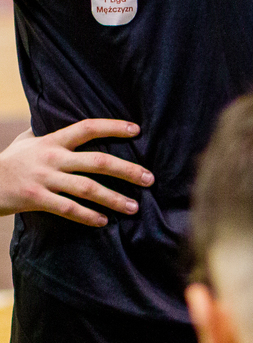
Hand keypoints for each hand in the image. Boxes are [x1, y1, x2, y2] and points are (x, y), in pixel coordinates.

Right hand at [0, 119, 152, 226]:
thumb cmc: (8, 162)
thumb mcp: (26, 141)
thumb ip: (46, 133)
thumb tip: (63, 121)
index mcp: (51, 141)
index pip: (87, 128)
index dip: (113, 127)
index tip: (137, 130)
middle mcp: (51, 158)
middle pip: (97, 161)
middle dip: (127, 170)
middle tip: (150, 178)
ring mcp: (43, 179)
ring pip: (87, 188)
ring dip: (114, 198)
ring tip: (135, 207)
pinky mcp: (35, 198)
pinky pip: (68, 209)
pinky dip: (88, 216)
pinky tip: (104, 221)